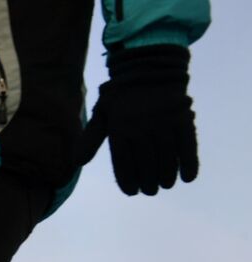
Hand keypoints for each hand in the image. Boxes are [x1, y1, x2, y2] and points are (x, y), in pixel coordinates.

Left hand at [80, 45, 197, 195]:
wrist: (149, 64)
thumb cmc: (122, 93)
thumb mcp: (102, 112)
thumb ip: (90, 139)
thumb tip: (76, 163)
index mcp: (119, 129)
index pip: (123, 163)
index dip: (128, 180)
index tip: (131, 191)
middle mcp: (141, 128)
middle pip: (146, 164)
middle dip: (148, 182)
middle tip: (149, 190)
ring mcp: (163, 123)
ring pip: (166, 158)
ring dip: (167, 176)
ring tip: (165, 185)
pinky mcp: (182, 117)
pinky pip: (187, 145)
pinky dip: (189, 163)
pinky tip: (188, 178)